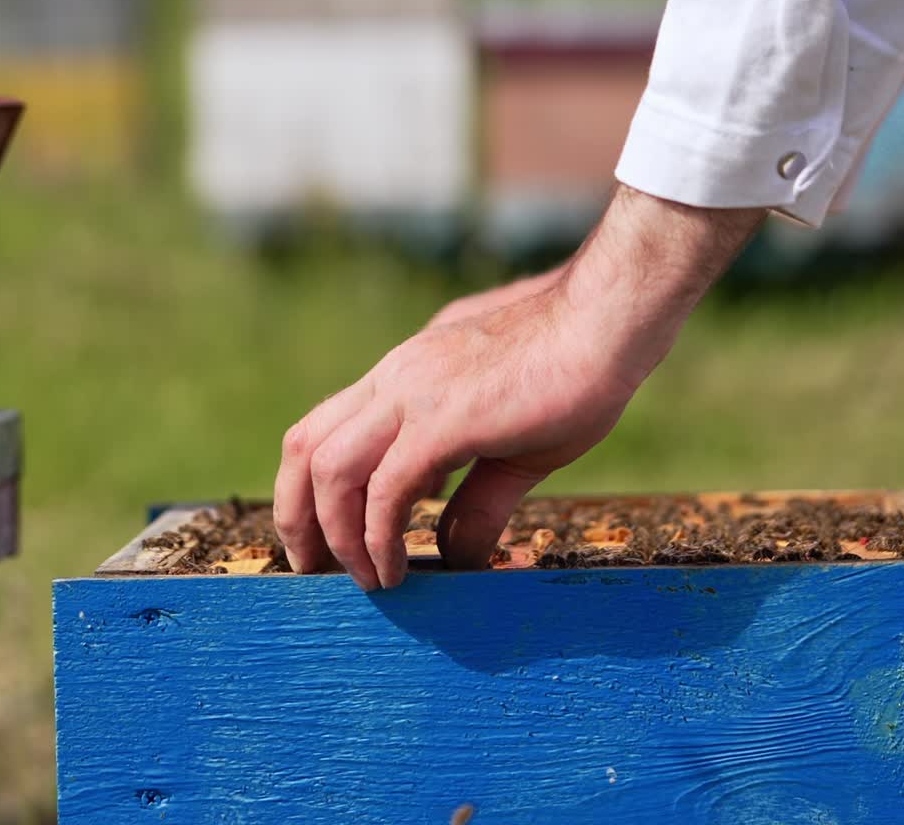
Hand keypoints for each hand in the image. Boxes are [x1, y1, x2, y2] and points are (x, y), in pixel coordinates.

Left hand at [274, 186, 762, 589]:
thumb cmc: (573, 371)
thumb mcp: (512, 446)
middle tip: (313, 570)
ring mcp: (414, 392)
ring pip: (327, 467)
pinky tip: (394, 570)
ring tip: (360, 579)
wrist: (607, 323)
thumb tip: (455, 555)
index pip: (327, 427)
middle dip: (296, 515)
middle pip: (304, 445)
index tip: (326, 541)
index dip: (311, 488)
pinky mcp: (443, 418)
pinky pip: (383, 488)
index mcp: (407, 374)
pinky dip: (375, 537)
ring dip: (332, 533)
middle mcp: (396, 377)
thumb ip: (475, 498)